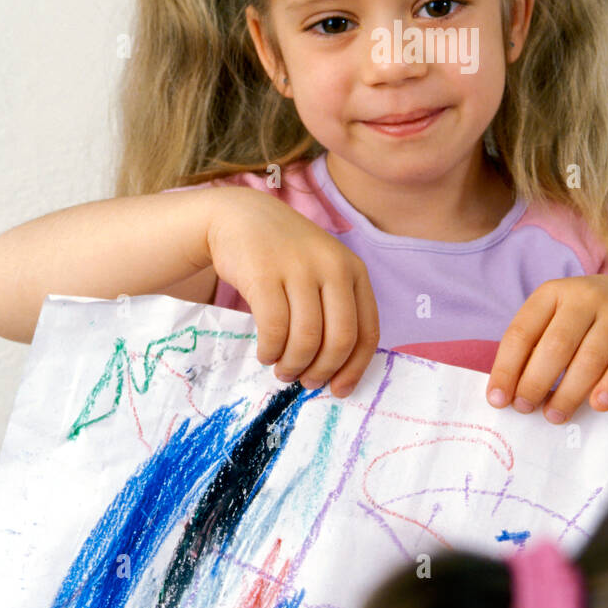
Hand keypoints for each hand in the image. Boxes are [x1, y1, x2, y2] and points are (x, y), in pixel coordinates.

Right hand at [205, 187, 379, 397]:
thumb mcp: (321, 272)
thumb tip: (337, 371)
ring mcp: (299, 267)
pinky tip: (266, 353)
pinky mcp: (264, 273)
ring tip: (282, 369)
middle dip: (323, 370)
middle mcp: (332, 266)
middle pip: (340, 338)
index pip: (367, 331)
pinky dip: (271, 350)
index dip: (355, 368)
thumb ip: (334, 310)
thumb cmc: (285, 255)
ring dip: (294, 364)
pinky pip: (274, 328)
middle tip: (306, 382)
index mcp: (354, 270)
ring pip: (307, 337)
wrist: (240, 217)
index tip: (339, 390)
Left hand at [486, 275, 607, 423]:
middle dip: (536, 382)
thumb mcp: (554, 323)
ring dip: (569, 392)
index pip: (522, 332)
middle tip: (526, 409)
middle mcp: (585, 296)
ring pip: (590, 357)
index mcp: (552, 293)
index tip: (498, 400)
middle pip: (556, 345)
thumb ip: (533, 351)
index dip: (507, 368)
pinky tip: (598, 405)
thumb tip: (507, 396)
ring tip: (555, 416)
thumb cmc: (582, 324)